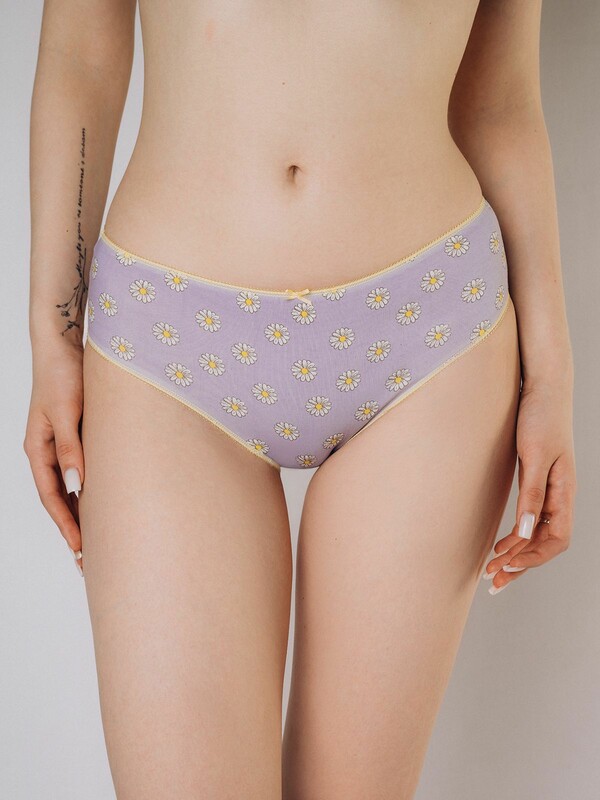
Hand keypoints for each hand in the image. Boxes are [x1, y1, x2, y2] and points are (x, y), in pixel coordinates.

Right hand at [24, 341, 84, 575]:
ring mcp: (61, 444)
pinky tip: (104, 505)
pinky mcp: (77, 435)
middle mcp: (47, 451)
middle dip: (74, 528)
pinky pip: (82, 471)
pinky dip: (91, 491)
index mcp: (38, 449)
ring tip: (98, 542)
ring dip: (83, 513)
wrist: (64, 343)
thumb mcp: (67, 412)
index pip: (51, 497)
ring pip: (71, 488)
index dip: (66, 524)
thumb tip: (78, 486)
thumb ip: (72, 448)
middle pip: (59, 498)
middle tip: (89, 560)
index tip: (81, 549)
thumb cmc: (62, 374)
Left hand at [482, 380, 576, 593]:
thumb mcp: (534, 455)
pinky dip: (517, 535)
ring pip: (538, 532)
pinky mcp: (537, 478)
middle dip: (521, 564)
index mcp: (564, 491)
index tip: (504, 568)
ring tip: (492, 568)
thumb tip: (523, 533)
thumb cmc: (541, 416)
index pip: (556, 539)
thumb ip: (531, 494)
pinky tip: (502, 543)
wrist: (542, 386)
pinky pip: (531, 517)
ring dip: (517, 553)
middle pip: (546, 542)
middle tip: (491, 581)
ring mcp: (550, 487)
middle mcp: (560, 494)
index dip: (532, 558)